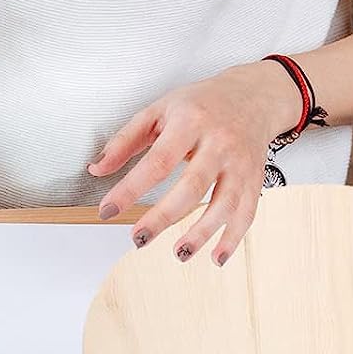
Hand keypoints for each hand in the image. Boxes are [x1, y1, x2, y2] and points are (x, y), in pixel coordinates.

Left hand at [88, 63, 299, 264]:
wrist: (251, 97)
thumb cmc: (199, 105)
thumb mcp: (158, 111)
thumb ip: (125, 140)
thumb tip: (97, 169)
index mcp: (190, 122)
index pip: (157, 161)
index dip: (130, 189)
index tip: (108, 210)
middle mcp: (219, 143)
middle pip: (191, 186)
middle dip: (163, 217)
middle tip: (139, 239)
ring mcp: (240, 163)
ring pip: (223, 204)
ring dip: (201, 234)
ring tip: (178, 253)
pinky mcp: (255, 179)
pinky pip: (247, 213)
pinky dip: (233, 238)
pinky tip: (216, 257)